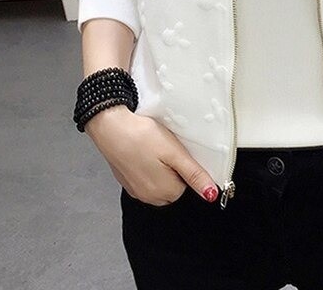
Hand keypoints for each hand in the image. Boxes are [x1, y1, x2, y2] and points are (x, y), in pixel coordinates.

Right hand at [85, 105, 219, 205]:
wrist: (111, 127)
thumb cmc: (142, 138)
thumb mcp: (175, 154)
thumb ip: (194, 175)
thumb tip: (211, 194)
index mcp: (163, 192)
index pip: (187, 185)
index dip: (185, 166)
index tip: (179, 152)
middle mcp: (148, 196)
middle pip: (173, 186)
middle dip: (173, 169)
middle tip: (167, 149)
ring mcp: (135, 189)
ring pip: (159, 181)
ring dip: (160, 168)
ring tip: (155, 148)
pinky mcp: (126, 180)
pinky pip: (145, 177)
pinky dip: (147, 166)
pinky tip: (144, 150)